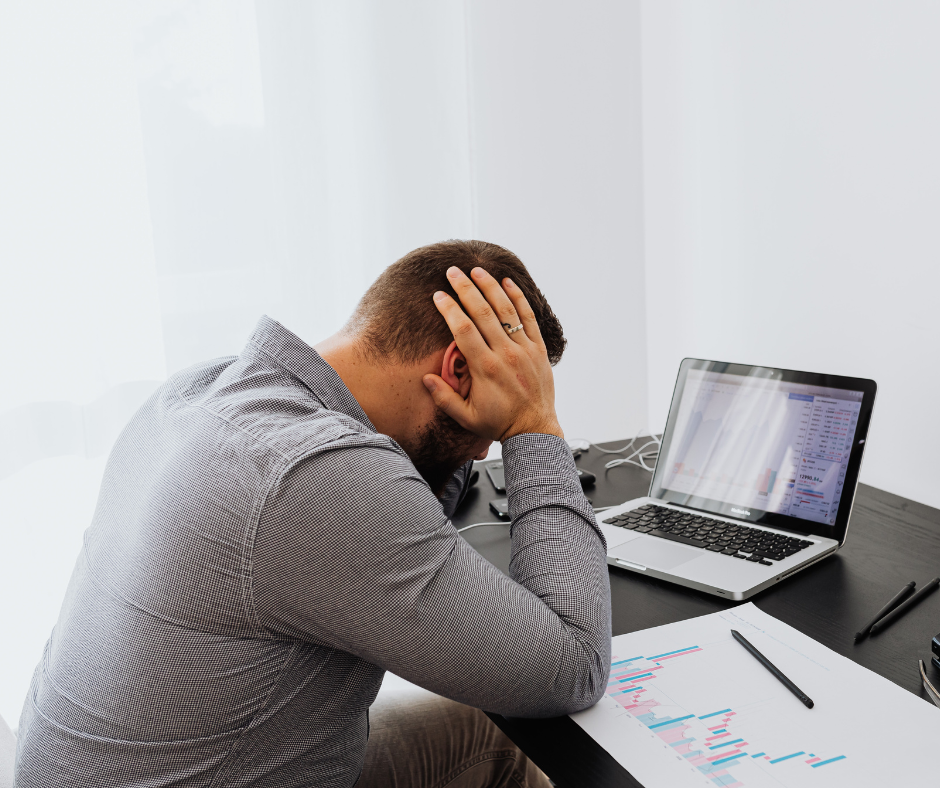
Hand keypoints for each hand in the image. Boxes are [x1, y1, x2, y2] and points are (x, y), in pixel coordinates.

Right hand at [422, 266, 562, 442]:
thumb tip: (426, 378)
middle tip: (452, 271)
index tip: (438, 295)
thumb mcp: (466, 417)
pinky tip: (507, 282)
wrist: (534, 430)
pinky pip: (529, 317)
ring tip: (477, 270)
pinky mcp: (539, 349)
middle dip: (465, 289)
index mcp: (485, 369)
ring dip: (490, 287)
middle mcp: (505, 354)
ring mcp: (524, 349)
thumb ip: (444, 397)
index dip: (449, 309)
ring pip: (506, 310)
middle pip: (483, 312)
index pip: (463, 330)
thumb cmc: (498, 423)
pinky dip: (519, 298)